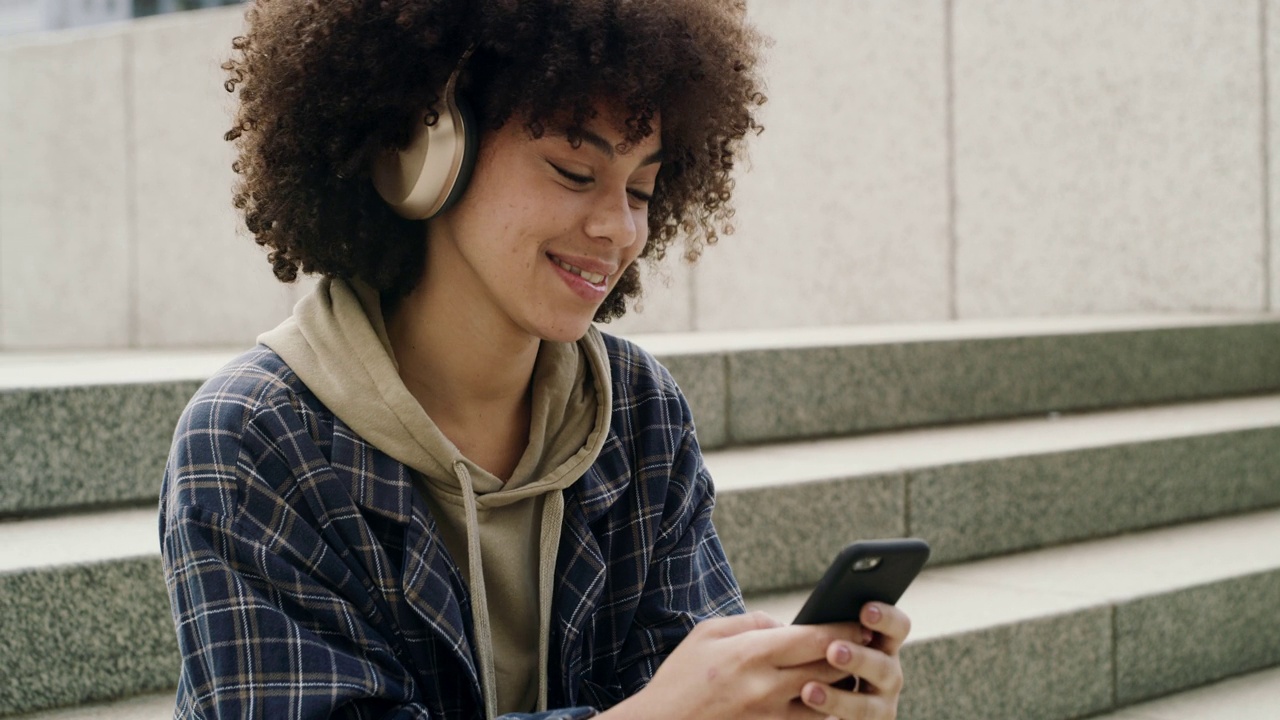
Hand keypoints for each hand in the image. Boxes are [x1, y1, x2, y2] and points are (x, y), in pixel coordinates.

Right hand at [602, 611, 868, 719]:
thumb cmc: (681, 677)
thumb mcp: (707, 633)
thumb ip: (750, 623)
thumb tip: (786, 625)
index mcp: (751, 653)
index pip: (813, 638)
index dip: (843, 629)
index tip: (860, 621)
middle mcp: (767, 687)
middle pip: (828, 668)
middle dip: (852, 654)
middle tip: (868, 643)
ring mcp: (770, 717)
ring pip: (826, 699)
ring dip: (842, 684)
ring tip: (853, 670)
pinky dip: (823, 709)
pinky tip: (827, 697)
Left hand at [799, 602, 911, 719]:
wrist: (799, 699)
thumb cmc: (810, 659)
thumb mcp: (816, 640)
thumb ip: (815, 628)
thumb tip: (782, 622)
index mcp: (880, 643)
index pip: (896, 627)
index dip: (886, 617)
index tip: (865, 610)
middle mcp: (886, 673)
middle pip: (885, 666)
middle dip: (859, 658)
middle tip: (832, 650)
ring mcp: (879, 705)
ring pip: (866, 705)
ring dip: (838, 697)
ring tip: (807, 690)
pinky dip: (832, 715)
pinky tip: (808, 704)